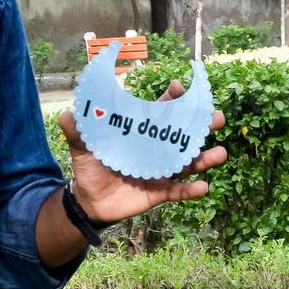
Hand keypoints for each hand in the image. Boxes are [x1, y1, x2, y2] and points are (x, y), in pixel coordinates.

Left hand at [58, 79, 227, 223]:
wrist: (89, 200)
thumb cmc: (90, 168)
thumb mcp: (83, 149)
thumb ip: (77, 132)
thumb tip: (67, 114)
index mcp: (142, 133)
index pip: (161, 111)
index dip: (172, 98)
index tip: (178, 88)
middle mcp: (157, 149)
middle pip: (184, 134)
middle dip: (203, 125)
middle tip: (216, 117)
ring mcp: (161, 171)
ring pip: (188, 163)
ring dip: (206, 158)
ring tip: (220, 153)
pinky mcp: (159, 192)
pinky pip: (178, 192)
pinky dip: (191, 190)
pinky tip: (203, 187)